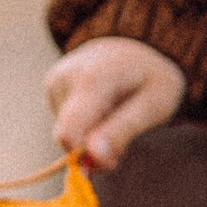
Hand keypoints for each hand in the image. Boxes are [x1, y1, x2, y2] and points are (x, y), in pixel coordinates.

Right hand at [48, 35, 186, 170]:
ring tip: (115, 111)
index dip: (88, 157)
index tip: (113, 161)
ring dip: (91, 134)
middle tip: (122, 135)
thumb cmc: (152, 77)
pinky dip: (85, 123)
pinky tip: (102, 105)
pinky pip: (65, 122)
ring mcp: (56, 80)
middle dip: (93, 147)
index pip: (69, 134)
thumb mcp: (154, 105)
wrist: (137, 46)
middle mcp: (66, 77)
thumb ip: (123, 130)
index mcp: (93, 79)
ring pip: (67, 132)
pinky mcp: (52, 86)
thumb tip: (94, 159)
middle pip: (68, 137)